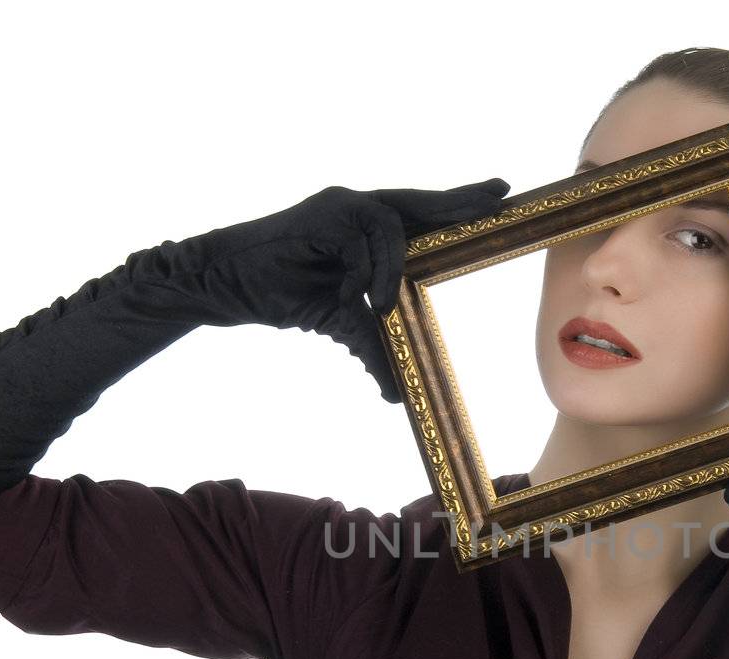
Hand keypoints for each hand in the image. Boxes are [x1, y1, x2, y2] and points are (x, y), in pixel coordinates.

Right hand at [151, 178, 511, 401]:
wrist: (229, 287)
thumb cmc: (285, 295)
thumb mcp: (342, 324)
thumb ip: (371, 347)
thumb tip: (394, 394)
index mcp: (369, 229)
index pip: (425, 216)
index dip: (459, 206)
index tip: (499, 196)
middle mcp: (359, 209)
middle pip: (421, 203)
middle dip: (460, 200)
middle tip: (499, 194)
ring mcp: (340, 207)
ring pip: (393, 224)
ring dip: (393, 265)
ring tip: (382, 302)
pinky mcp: (321, 214)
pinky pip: (363, 239)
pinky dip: (366, 271)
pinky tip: (353, 295)